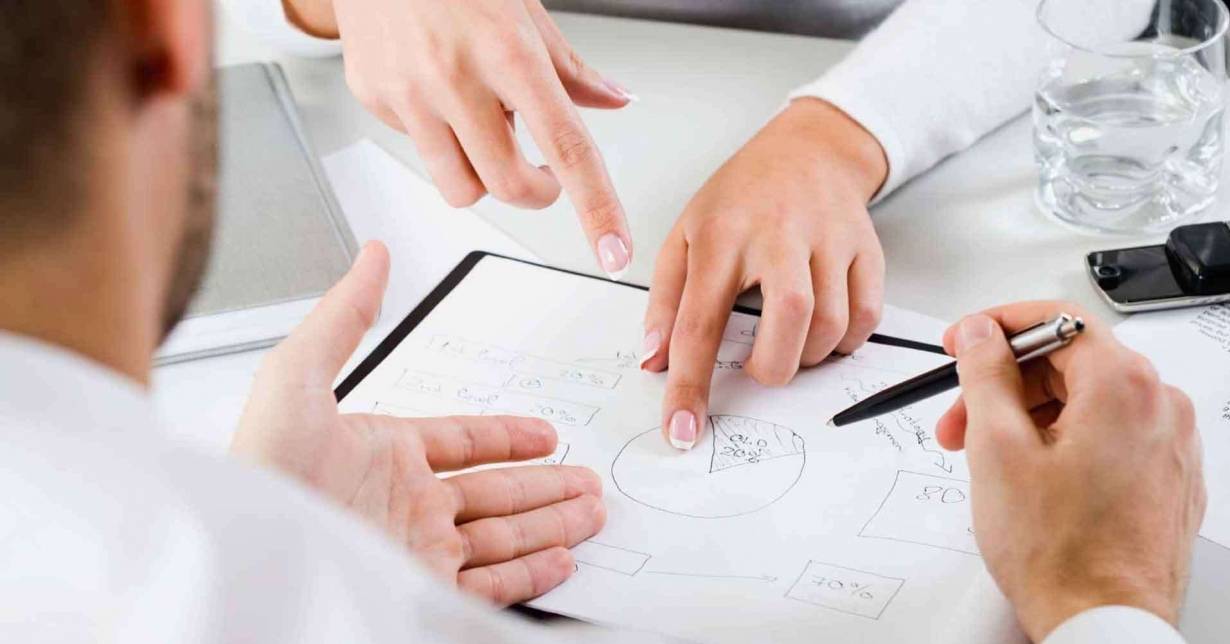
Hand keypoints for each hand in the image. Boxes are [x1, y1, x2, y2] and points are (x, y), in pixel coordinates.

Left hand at [231, 242, 605, 604]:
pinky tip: (561, 559)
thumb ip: (345, 317)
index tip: (545, 435)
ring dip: (551, 524)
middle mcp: (405, 503)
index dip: (508, 437)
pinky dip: (531, 572)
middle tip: (586, 481)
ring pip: (504, 535)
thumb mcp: (298, 376)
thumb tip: (373, 256)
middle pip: (496, 491)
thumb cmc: (261, 468)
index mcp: (383, 453)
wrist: (250, 556)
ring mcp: (416, 549)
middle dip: (546, 485)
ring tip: (591, 514)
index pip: (464, 443)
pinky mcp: (423, 591)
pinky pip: (491, 583)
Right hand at [282, 0, 634, 277]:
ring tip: (482, 126)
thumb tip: (616, 101)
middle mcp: (456, 76)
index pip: (566, 147)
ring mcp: (409, 92)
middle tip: (540, 172)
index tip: (613, 252)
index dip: (596, 207)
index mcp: (509, 52)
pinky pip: (422, 153)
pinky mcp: (375, 99)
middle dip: (535, 192)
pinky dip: (440, 139)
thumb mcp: (525, 10)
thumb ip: (570, 68)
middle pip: (509, 185)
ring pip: (461, 188)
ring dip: (483, 175)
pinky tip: (438, 96)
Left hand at [642, 98, 887, 448]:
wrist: (808, 149)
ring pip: (832, 324)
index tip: (682, 432)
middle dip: (772, 366)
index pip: (700, 324)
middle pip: (788, 318)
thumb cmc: (740, 198)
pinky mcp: (867, 247)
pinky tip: (821, 329)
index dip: (689, 387)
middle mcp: (778, 233)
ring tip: (787, 342)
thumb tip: (654, 362)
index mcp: (721, 235)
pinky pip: (866, 316)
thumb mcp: (685, 236)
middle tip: (758, 366)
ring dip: (807, 356)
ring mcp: (829, 238)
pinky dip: (844, 340)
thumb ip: (666, 302)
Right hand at [937, 302, 1204, 639]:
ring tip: (985, 457)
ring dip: (1027, 416)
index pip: (1057, 319)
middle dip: (1004, 385)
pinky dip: (1062, 440)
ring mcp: (1169, 443)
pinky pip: (1108, 434)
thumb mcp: (996, 447)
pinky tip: (1026, 474)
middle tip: (959, 418)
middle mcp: (1159, 406)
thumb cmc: (1060, 552)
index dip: (998, 326)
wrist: (1103, 622)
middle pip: (1069, 363)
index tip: (965, 342)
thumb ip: (985, 374)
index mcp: (1123, 386)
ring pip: (1086, 401)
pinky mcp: (1167, 477)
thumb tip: (982, 335)